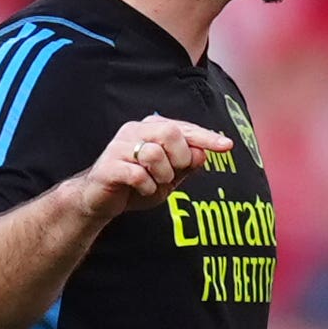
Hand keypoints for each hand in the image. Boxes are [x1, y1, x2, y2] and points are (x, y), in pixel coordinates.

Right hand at [71, 117, 235, 220]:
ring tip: (154, 184)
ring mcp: (118, 146)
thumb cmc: (137, 184)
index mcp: (150, 128)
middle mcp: (134, 130)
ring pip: (153, 154)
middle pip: (170, 133)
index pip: (184, 128)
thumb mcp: (169, 177)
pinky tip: (141, 189)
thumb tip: (203, 152)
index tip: (227, 146)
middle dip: (179, 158)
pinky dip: (146, 187)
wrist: (100, 201)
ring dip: (161, 177)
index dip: (207, 137)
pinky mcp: (108, 166)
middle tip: (172, 174)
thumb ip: (186, 164)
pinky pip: (137, 174)